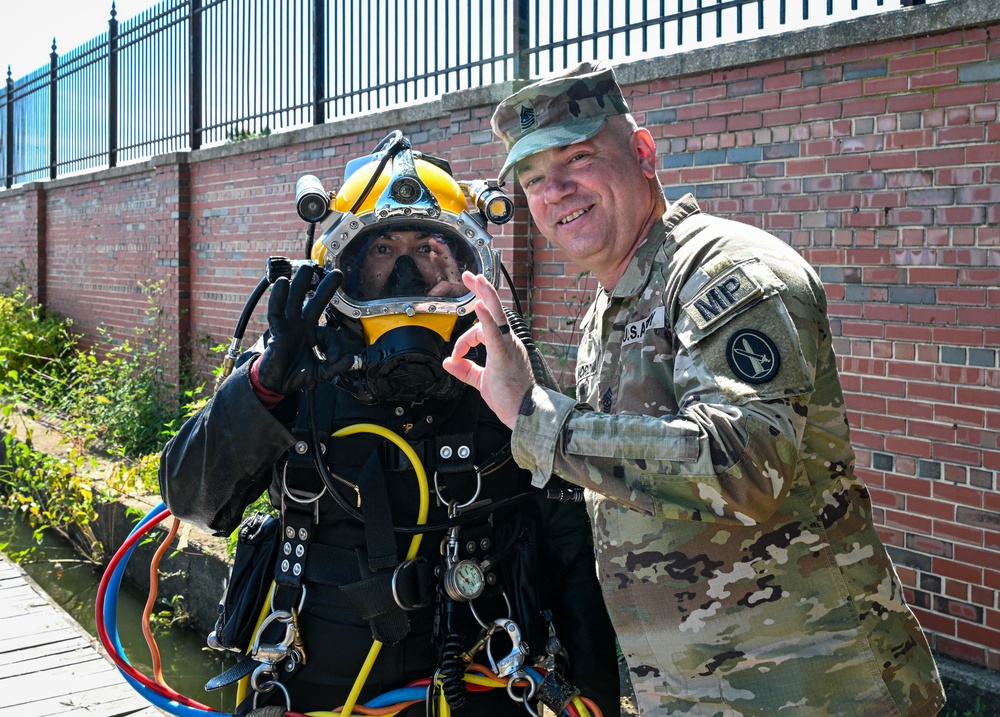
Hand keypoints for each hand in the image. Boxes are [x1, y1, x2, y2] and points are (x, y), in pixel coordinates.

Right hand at [256, 265, 357, 393]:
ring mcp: (289, 327)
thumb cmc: (296, 375)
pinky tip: (283, 283)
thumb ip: (335, 367)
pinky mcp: (276, 331)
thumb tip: (351, 360)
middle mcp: (302, 327)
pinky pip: (276, 312)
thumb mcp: (320, 372)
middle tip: (336, 273)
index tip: (337, 359)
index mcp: (313, 335)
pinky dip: (279, 298)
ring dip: (300, 285)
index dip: (336, 345)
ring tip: (305, 269)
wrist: (277, 384)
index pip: (329, 332)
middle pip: (314, 303)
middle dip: (324, 288)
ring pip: (295, 302)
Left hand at [442, 272, 535, 427]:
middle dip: (482, 291)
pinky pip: (495, 333)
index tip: (456, 355)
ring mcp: (508, 347)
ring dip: (486, 295)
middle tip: (471, 276)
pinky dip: (486, 319)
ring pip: (497, 315)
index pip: (481, 331)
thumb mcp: (482, 381)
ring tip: (476, 279)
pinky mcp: (504, 356)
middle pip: (495, 310)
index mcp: (505, 346)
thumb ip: (466, 370)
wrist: (527, 414)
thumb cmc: (511, 398)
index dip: (464, 340)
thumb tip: (448, 362)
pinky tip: (480, 305)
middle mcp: (509, 342)